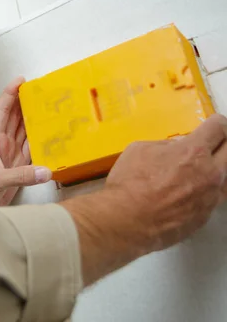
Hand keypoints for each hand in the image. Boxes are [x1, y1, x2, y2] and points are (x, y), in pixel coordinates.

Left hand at [0, 77, 51, 206]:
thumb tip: (45, 171)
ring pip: (24, 130)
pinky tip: (50, 133)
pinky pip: (31, 148)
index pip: (1, 111)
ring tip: (48, 105)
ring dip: (34, 117)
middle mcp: (2, 143)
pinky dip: (40, 140)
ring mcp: (10, 153)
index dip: (9, 94)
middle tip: (40, 88)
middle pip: (15, 117)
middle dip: (25, 101)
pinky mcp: (18, 165)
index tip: (20, 81)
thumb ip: (21, 176)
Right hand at [105, 113, 226, 250]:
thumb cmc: (129, 183)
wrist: (127, 221)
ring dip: (218, 169)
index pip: (218, 128)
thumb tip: (175, 147)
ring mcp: (210, 197)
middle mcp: (210, 173)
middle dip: (223, 143)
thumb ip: (163, 145)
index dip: (216, 123)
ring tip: (205, 170)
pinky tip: (190, 192)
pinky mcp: (205, 216)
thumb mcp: (139, 150)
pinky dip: (206, 191)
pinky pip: (214, 198)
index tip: (213, 124)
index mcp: (193, 151)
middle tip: (214, 143)